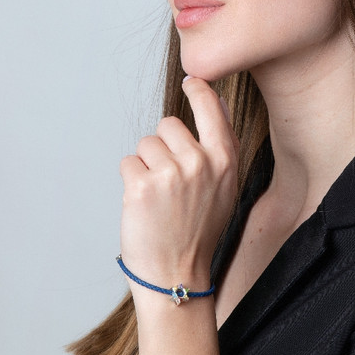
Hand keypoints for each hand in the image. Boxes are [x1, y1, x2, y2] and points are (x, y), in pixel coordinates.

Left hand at [118, 77, 238, 294]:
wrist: (178, 273)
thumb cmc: (200, 229)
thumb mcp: (225, 186)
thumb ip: (222, 144)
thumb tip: (216, 101)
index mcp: (225, 160)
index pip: (210, 107)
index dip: (198, 90)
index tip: (192, 81)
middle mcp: (200, 162)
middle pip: (168, 124)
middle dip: (164, 146)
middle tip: (172, 181)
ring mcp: (170, 173)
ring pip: (146, 144)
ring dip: (146, 165)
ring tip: (159, 196)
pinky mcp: (141, 186)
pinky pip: (128, 162)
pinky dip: (131, 180)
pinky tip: (145, 204)